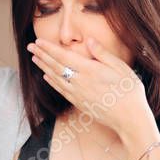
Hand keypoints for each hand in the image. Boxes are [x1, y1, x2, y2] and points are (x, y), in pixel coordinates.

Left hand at [26, 36, 152, 135]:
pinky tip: (46, 77)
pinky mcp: (79, 103)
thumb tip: (89, 40)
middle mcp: (80, 82)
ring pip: (55, 78)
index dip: (49, 48)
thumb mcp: (120, 67)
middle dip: (42, 55)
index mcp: (90, 70)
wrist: (130, 119)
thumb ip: (102, 54)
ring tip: (34, 58)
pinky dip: (52, 82)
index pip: (64, 56)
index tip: (39, 41)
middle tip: (30, 47)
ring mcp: (78, 94)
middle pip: (56, 66)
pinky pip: (61, 90)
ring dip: (43, 67)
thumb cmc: (129, 91)